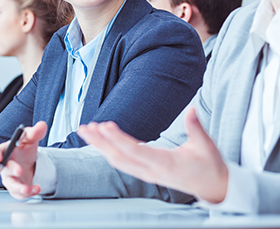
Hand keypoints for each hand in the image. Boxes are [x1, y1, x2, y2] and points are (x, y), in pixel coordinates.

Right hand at [0, 121, 47, 199]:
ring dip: (19, 188)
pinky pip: (20, 193)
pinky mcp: (17, 189)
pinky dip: (29, 192)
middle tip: (19, 170)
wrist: (30, 162)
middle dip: (11, 170)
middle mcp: (5, 166)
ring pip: (11, 185)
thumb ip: (35, 132)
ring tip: (29, 188)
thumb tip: (42, 125)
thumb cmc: (24, 148)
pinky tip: (37, 188)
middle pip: (4, 170)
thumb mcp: (30, 138)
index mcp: (5, 151)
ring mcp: (11, 178)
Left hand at [77, 107, 228, 203]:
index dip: (118, 140)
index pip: (136, 151)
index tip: (105, 126)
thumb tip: (192, 110)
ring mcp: (147, 174)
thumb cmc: (210, 166)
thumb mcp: (207, 146)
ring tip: (87, 130)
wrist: (214, 187)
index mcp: (166, 164)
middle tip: (85, 128)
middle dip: (100, 143)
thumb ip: (197, 128)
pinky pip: (122, 163)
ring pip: (118, 161)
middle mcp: (152, 171)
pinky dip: (108, 151)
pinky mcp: (145, 173)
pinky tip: (100, 140)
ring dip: (100, 146)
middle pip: (120, 158)